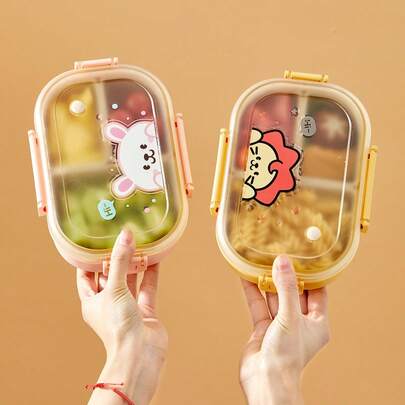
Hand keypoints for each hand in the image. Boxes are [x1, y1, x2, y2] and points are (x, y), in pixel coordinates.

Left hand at [77, 229, 167, 404]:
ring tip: (139, 242)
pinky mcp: (145, 310)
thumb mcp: (114, 288)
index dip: (88, 260)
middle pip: (111, 275)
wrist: (139, 353)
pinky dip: (151, 272)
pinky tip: (155, 257)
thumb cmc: (117, 326)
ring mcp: (128, 306)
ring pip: (131, 279)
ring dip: (135, 263)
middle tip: (120, 237)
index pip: (86, 276)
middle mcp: (109, 303)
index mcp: (92, 302)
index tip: (94, 241)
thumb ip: (120, 261)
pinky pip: (148, 286)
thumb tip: (125, 235)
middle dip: (115, 257)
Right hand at [240, 256, 329, 404]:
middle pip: (293, 292)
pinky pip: (259, 305)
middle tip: (280, 254)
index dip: (312, 275)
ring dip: (267, 281)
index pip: (317, 292)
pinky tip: (247, 276)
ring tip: (261, 261)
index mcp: (316, 323)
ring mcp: (280, 325)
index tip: (305, 257)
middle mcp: (299, 323)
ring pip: (274, 297)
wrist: (265, 381)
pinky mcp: (263, 328)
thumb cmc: (287, 356)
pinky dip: (253, 291)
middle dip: (286, 275)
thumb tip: (283, 261)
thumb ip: (286, 288)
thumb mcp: (290, 317)